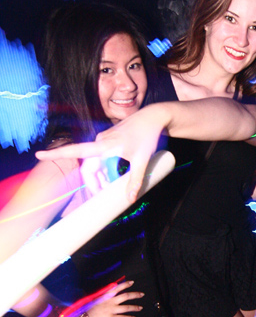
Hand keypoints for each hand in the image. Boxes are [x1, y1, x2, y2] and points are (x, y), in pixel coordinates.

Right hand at [36, 105, 167, 200]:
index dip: (56, 153)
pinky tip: (115, 176)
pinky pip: (102, 158)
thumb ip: (135, 180)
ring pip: (95, 164)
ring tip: (112, 187)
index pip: (75, 150)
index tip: (39, 155)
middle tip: (102, 196)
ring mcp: (104, 140)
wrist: (154, 118)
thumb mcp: (142, 160)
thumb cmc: (147, 136)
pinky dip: (106, 169)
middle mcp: (100, 142)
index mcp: (104, 145)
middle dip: (93, 183)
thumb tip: (130, 199)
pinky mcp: (110, 141)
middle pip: (88, 167)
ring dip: (101, 177)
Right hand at [64, 280, 143, 316]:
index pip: (117, 288)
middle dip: (135, 294)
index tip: (132, 282)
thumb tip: (105, 297)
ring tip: (140, 307)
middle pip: (126, 296)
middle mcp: (110, 302)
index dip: (125, 284)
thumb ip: (100, 299)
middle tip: (142, 294)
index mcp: (105, 296)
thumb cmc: (84, 311)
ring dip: (135, 307)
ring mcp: (111, 310)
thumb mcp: (93, 301)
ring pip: (127, 307)